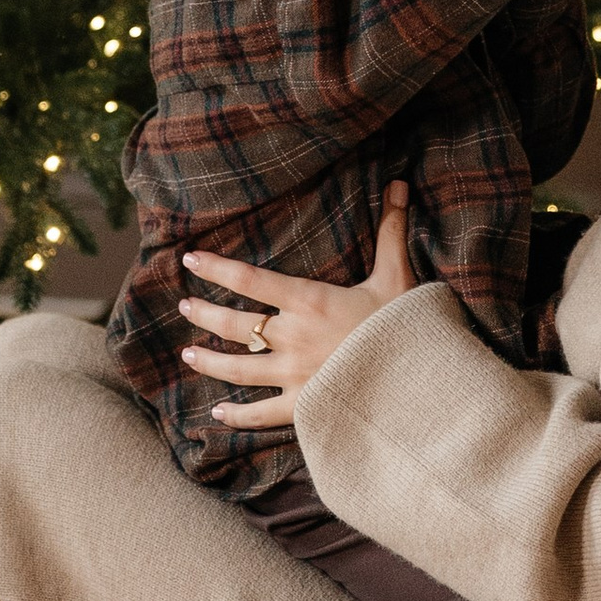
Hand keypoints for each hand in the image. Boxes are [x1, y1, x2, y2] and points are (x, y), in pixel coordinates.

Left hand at [182, 182, 417, 428]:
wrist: (417, 383)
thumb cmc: (405, 326)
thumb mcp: (398, 276)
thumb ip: (391, 232)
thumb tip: (398, 184)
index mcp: (310, 301)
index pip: (250, 279)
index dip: (216, 268)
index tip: (190, 259)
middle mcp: (293, 337)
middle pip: (235, 324)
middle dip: (204, 313)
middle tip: (183, 306)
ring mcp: (295, 375)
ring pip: (237, 368)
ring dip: (209, 360)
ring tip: (188, 353)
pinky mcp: (304, 407)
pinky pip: (261, 414)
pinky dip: (237, 416)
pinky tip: (218, 413)